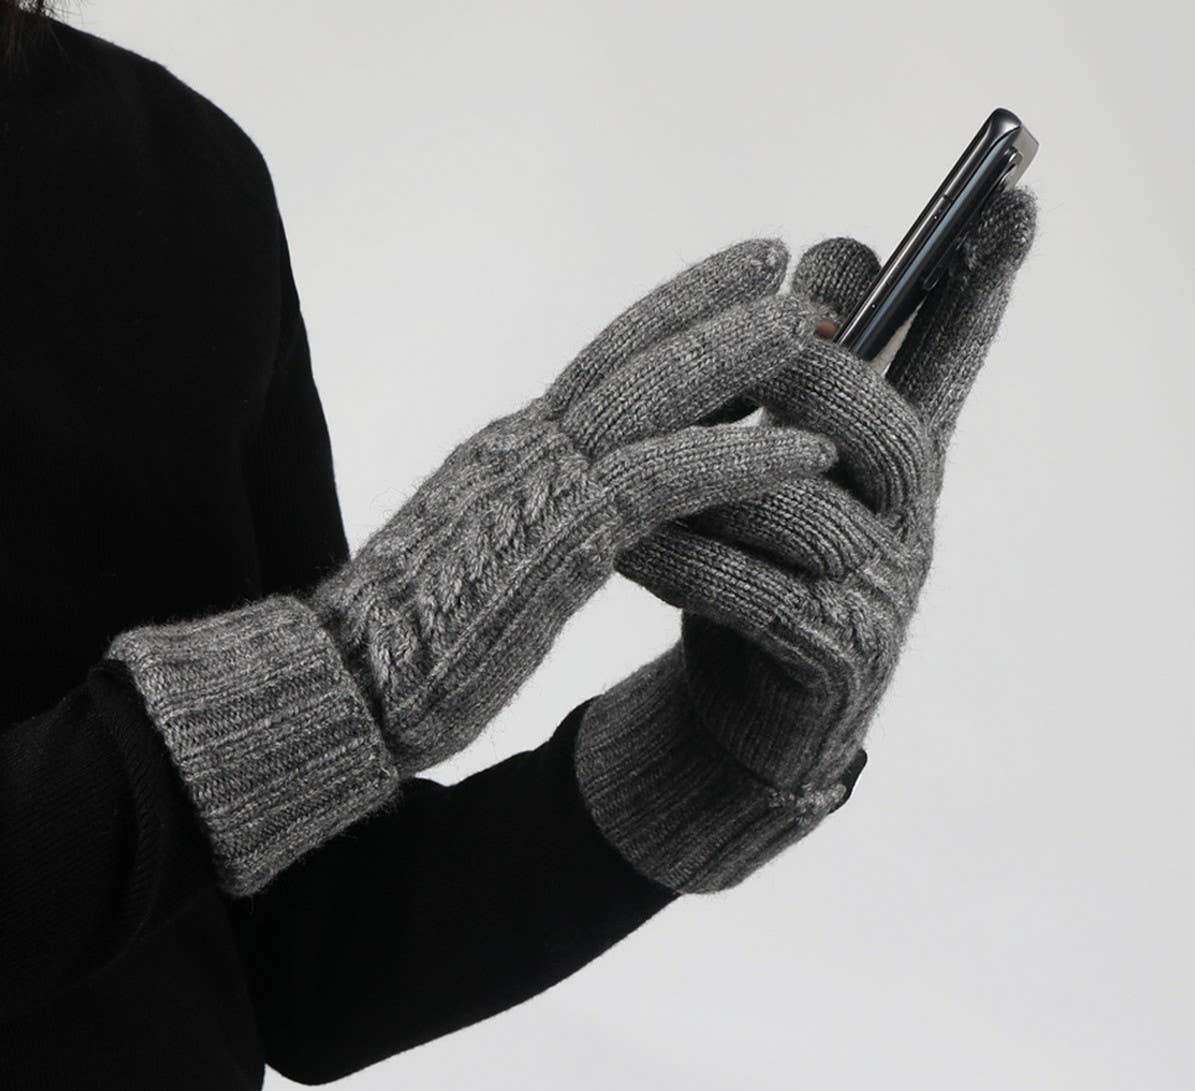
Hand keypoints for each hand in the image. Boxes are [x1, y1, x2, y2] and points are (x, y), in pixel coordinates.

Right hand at [304, 241, 836, 774]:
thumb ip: (524, 521)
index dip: (664, 319)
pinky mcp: (562, 537)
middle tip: (782, 266)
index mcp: (505, 453)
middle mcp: (522, 446)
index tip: (721, 288)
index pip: (596, 366)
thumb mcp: (477, 560)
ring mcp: (540, 483)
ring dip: (744, 353)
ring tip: (818, 327)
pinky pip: (669, 478)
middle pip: (631, 351)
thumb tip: (565, 516)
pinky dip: (746, 456)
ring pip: (658, 392)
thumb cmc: (402, 643)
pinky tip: (809, 450)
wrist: (340, 685)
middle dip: (711, 301)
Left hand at [574, 187, 1037, 892]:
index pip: (950, 369)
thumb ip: (803, 379)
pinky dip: (680, 557)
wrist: (732, 717)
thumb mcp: (776, 471)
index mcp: (893, 472)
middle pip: (883, 429)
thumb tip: (828, 244)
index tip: (1019, 201)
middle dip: (814, 378)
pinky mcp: (831, 661)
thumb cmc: (749, 577)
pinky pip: (751, 590)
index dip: (982, 293)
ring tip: (626, 461)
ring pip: (804, 508)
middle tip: (757, 341)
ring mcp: (878, 598)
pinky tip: (624, 546)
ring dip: (711, 475)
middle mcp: (905, 527)